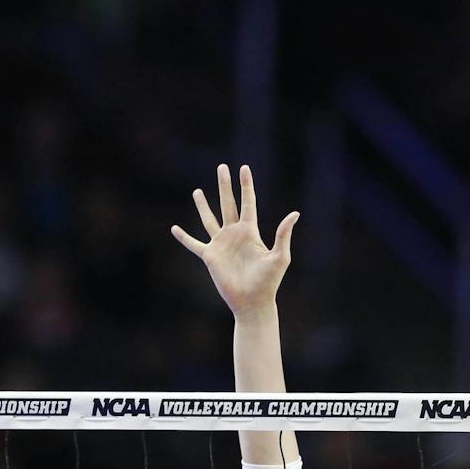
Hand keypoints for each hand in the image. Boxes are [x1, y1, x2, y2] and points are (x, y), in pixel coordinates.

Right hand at [172, 164, 298, 317]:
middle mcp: (235, 234)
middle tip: (222, 167)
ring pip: (210, 219)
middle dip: (225, 186)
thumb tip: (295, 214)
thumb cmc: (269, 281)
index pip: (248, 203)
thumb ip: (283, 234)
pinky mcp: (210, 257)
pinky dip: (184, 237)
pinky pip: (194, 244)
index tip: (244, 168)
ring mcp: (221, 244)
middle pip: (228, 204)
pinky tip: (174, 229)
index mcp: (251, 232)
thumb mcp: (280, 257)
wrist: (253, 301)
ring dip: (203, 205)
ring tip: (198, 191)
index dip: (246, 186)